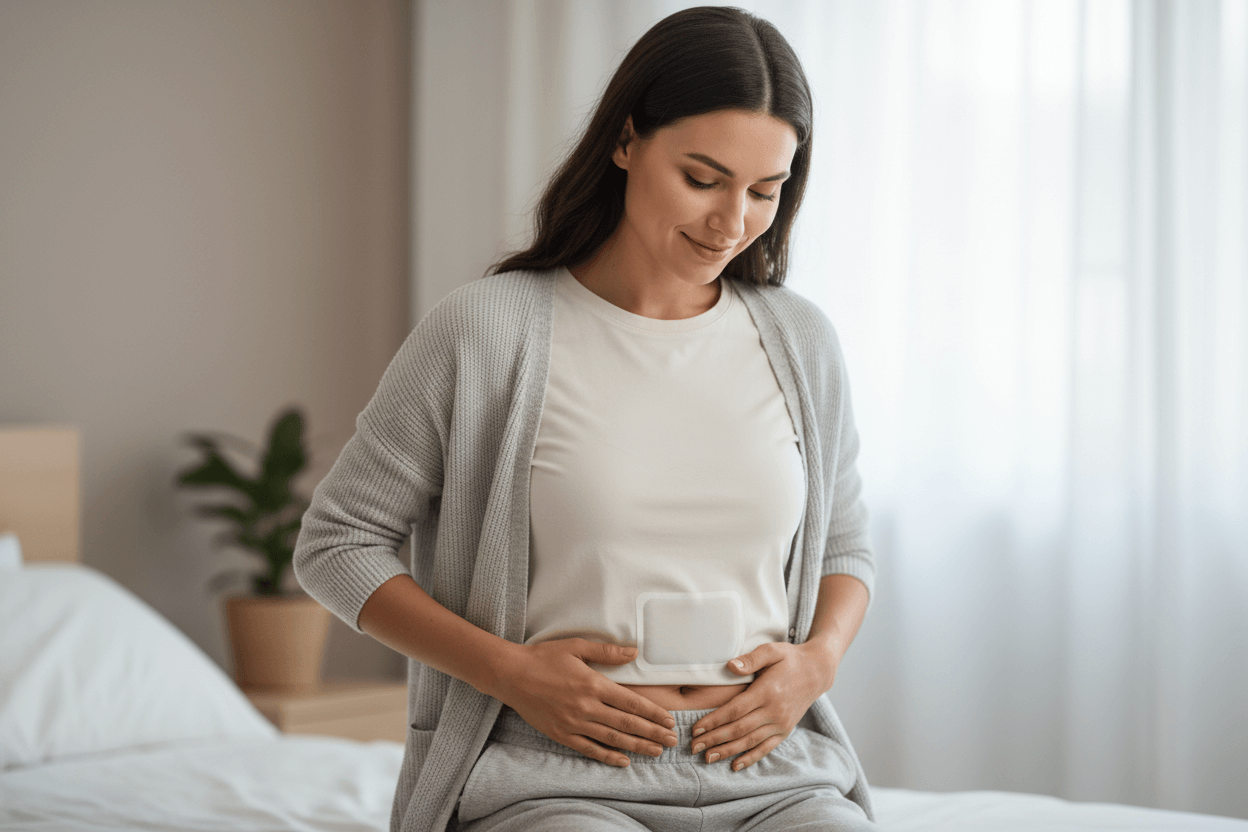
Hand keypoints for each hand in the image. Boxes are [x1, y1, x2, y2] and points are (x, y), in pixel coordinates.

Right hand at [492, 638, 677, 766]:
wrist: (511, 675)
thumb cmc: (544, 657)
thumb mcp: (577, 646)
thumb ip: (607, 652)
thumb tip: (634, 652)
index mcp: (593, 684)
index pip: (631, 702)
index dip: (653, 713)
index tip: (669, 720)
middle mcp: (586, 707)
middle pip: (627, 724)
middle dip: (652, 733)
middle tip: (672, 741)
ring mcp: (573, 723)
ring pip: (612, 739)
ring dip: (637, 747)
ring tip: (656, 752)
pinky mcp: (561, 734)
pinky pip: (589, 749)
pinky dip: (608, 756)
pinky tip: (623, 761)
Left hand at [690, 641, 837, 770]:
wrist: (817, 672)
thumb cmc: (789, 659)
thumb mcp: (772, 651)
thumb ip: (750, 659)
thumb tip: (730, 666)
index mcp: (767, 691)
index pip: (735, 710)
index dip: (714, 721)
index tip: (696, 728)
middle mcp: (774, 710)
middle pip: (739, 729)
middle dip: (714, 739)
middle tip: (693, 747)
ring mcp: (781, 723)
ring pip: (750, 741)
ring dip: (728, 751)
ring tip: (708, 757)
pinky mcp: (786, 730)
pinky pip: (766, 747)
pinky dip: (751, 758)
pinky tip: (735, 765)